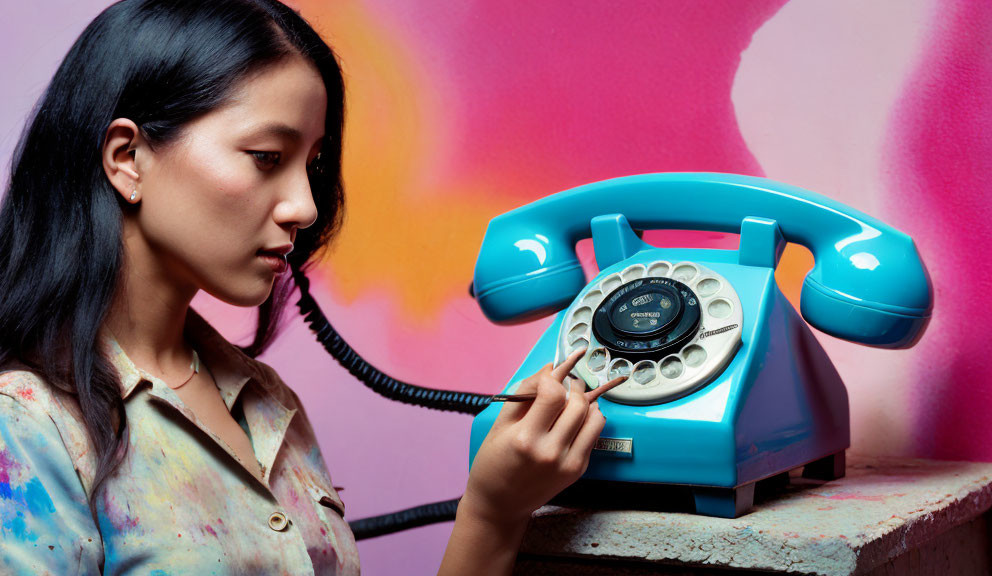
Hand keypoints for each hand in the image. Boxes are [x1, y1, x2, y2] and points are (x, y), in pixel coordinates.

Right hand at [460, 349, 625, 527]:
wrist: (499, 505)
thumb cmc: (493, 464)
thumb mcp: (500, 424)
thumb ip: (524, 393)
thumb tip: (550, 367)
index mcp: (526, 439)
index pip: (553, 394)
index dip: (552, 379)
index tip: (546, 379)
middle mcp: (550, 452)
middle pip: (578, 403)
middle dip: (572, 386)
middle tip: (563, 384)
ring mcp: (568, 463)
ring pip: (593, 416)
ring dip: (585, 401)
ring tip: (570, 399)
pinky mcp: (578, 469)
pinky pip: (594, 433)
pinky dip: (589, 419)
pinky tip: (574, 418)